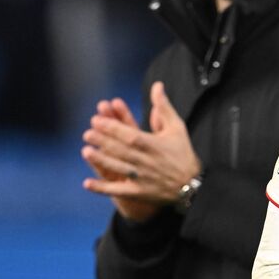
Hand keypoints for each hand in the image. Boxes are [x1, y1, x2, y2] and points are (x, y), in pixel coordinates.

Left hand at [82, 82, 201, 214]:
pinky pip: (117, 190)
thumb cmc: (183, 153)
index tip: (97, 120)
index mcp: (153, 144)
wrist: (192, 185)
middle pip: (120, 149)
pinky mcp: (138, 192)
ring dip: (100, 160)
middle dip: (103, 140)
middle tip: (87, 133)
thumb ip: (164, 107)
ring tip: (86, 151)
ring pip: (117, 167)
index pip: (129, 134)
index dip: (112, 127)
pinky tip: (87, 183)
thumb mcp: (177, 127)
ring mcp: (141, 178)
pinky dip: (102, 188)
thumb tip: (157, 86)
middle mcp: (145, 161)